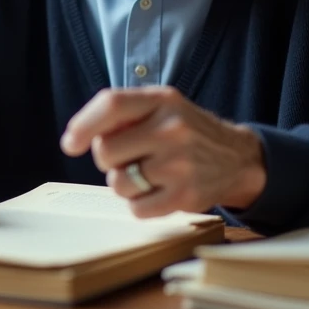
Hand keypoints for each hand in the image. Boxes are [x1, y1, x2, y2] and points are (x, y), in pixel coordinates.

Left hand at [60, 87, 265, 218]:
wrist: (238, 158)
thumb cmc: (186, 131)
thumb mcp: (162, 107)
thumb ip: (125, 114)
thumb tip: (77, 137)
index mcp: (162, 100)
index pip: (111, 104)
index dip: (83, 125)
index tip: (71, 144)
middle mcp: (172, 128)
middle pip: (106, 151)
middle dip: (109, 160)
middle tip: (128, 158)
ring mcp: (180, 164)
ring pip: (118, 183)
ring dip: (125, 184)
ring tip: (147, 175)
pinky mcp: (185, 196)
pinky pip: (136, 208)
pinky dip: (140, 204)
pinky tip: (158, 191)